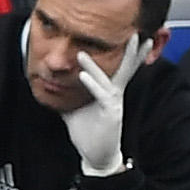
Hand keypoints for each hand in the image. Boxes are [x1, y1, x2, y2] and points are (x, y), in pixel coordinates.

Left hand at [64, 32, 150, 175]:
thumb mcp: (76, 110)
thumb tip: (54, 85)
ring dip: (95, 65)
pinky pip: (100, 95)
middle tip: (136, 32)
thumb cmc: (90, 133)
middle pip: (126, 68)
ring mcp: (113, 103)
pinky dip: (91, 84)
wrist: (96, 157)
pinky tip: (82, 75)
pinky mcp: (110, 113)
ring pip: (109, 78)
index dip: (128, 51)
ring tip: (84, 52)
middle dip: (132, 50)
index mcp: (110, 91)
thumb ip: (69, 95)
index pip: (120, 66)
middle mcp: (115, 94)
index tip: (132, 34)